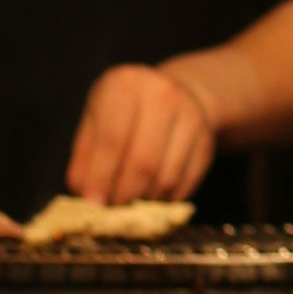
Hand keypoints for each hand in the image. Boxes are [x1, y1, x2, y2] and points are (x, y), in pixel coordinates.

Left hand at [64, 59, 222, 212]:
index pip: (112, 139)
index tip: (93, 201)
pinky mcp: (206, 140)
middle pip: (142, 163)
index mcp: (125, 85)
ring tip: (130, 201)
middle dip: (123, 194)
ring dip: (144, 200)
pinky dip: (165, 200)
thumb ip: (85, 156)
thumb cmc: (124, 112)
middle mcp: (162, 94)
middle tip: (111, 208)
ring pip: (166, 178)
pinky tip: (151, 196)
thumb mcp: (96, 120)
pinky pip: (185, 184)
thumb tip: (87, 196)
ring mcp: (190, 116)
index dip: (100, 176)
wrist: (177, 93)